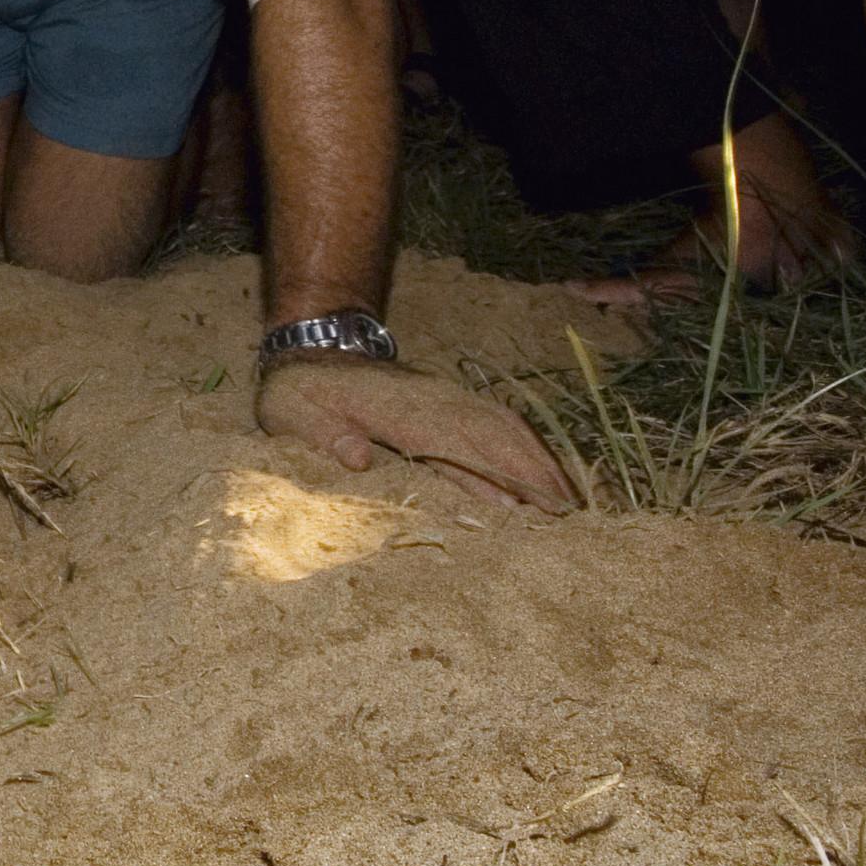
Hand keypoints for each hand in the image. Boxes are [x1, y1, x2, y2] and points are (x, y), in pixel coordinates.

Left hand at [255, 353, 574, 511]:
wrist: (313, 349)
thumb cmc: (300, 393)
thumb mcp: (292, 414)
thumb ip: (322, 435)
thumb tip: (358, 458)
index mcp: (398, 411)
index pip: (456, 444)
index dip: (493, 474)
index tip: (528, 507)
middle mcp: (433, 401)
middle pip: (494, 435)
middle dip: (534, 471)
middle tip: (571, 516)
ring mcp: (445, 398)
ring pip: (503, 426)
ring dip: (539, 459)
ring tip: (572, 502)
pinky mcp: (449, 402)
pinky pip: (496, 421)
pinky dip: (526, 446)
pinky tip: (546, 474)